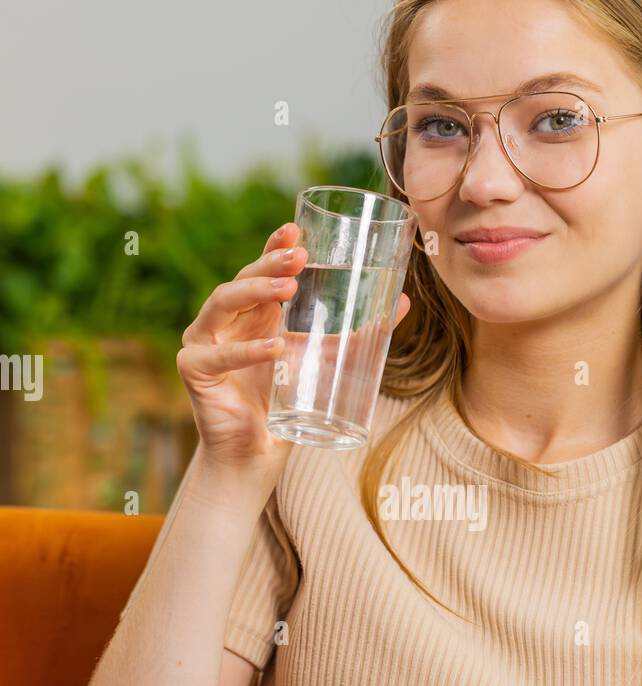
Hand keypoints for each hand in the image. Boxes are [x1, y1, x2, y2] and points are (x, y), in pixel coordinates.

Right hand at [176, 221, 411, 478]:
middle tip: (299, 257)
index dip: (274, 247)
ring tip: (287, 289)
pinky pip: (217, 356)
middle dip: (269, 264)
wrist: (258, 456)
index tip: (296, 229)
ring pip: (222, 304)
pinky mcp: (194, 372)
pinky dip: (246, 352)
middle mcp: (225, 321)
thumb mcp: (325, 363)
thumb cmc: (287, 405)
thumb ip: (357, 336)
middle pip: (242, 279)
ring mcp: (203, 343)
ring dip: (254, 293)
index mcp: (253, 312)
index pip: (260, 270)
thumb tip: (403, 303)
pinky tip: (273, 348)